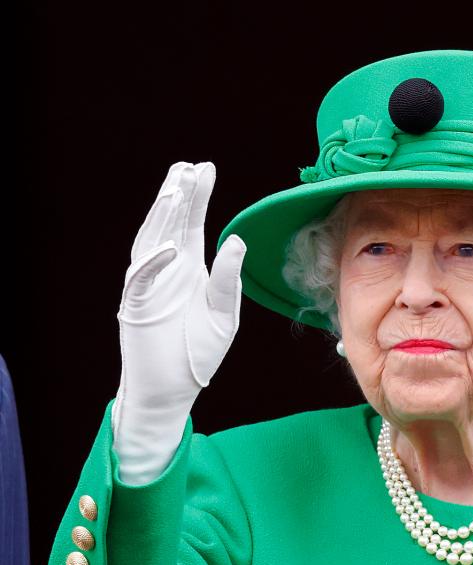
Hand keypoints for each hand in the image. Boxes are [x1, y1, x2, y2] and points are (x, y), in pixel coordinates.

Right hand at [112, 161, 246, 483]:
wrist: (173, 389)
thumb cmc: (198, 353)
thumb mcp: (223, 315)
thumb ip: (228, 280)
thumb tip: (236, 240)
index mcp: (190, 269)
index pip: (192, 224)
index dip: (197, 196)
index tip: (206, 167)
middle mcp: (168, 270)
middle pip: (171, 224)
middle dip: (179, 195)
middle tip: (189, 167)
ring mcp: (149, 285)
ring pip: (152, 241)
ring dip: (162, 217)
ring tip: (175, 190)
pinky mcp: (136, 306)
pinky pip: (143, 279)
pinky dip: (155, 263)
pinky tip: (172, 247)